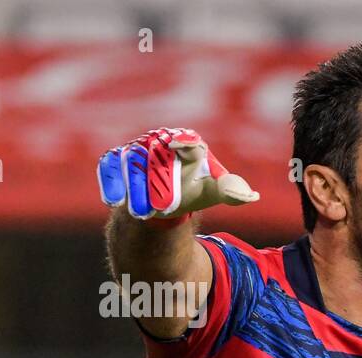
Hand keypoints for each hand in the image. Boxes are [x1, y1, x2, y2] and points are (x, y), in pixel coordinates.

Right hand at [97, 127, 258, 219]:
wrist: (164, 195)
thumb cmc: (193, 189)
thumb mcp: (213, 192)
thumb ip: (231, 192)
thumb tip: (251, 196)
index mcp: (189, 145)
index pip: (189, 141)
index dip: (185, 141)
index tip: (180, 145)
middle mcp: (160, 141)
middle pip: (157, 156)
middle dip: (157, 180)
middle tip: (161, 207)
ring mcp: (137, 148)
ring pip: (133, 164)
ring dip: (134, 187)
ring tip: (141, 212)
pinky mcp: (116, 159)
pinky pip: (110, 167)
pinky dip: (111, 183)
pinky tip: (113, 201)